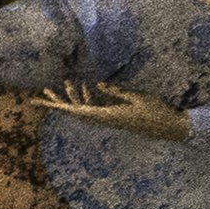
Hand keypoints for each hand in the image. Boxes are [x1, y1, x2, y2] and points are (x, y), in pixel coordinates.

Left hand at [35, 87, 197, 141]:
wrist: (169, 128)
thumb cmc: (155, 111)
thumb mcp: (136, 97)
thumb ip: (115, 92)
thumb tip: (96, 84)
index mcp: (106, 116)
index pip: (74, 111)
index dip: (55, 106)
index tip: (39, 102)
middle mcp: (104, 120)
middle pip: (74, 111)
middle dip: (59, 100)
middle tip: (44, 89)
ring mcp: (108, 120)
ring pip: (83, 110)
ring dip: (73, 97)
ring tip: (66, 80)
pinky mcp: (114, 117)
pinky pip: (94, 109)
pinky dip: (87, 99)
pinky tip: (87, 86)